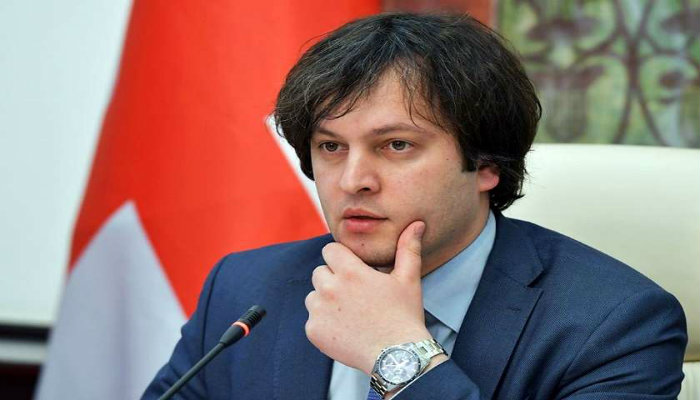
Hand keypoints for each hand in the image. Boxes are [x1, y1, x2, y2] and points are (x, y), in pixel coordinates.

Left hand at [304, 221, 431, 373]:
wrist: (397, 356)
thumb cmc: (405, 315)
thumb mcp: (409, 279)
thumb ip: (408, 248)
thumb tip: (417, 224)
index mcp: (350, 271)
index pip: (330, 250)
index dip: (341, 259)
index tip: (353, 270)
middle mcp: (330, 288)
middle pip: (320, 272)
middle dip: (333, 279)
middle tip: (355, 295)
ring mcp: (319, 311)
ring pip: (313, 296)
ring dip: (326, 301)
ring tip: (350, 313)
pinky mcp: (314, 331)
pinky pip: (312, 319)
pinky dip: (324, 323)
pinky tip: (345, 330)